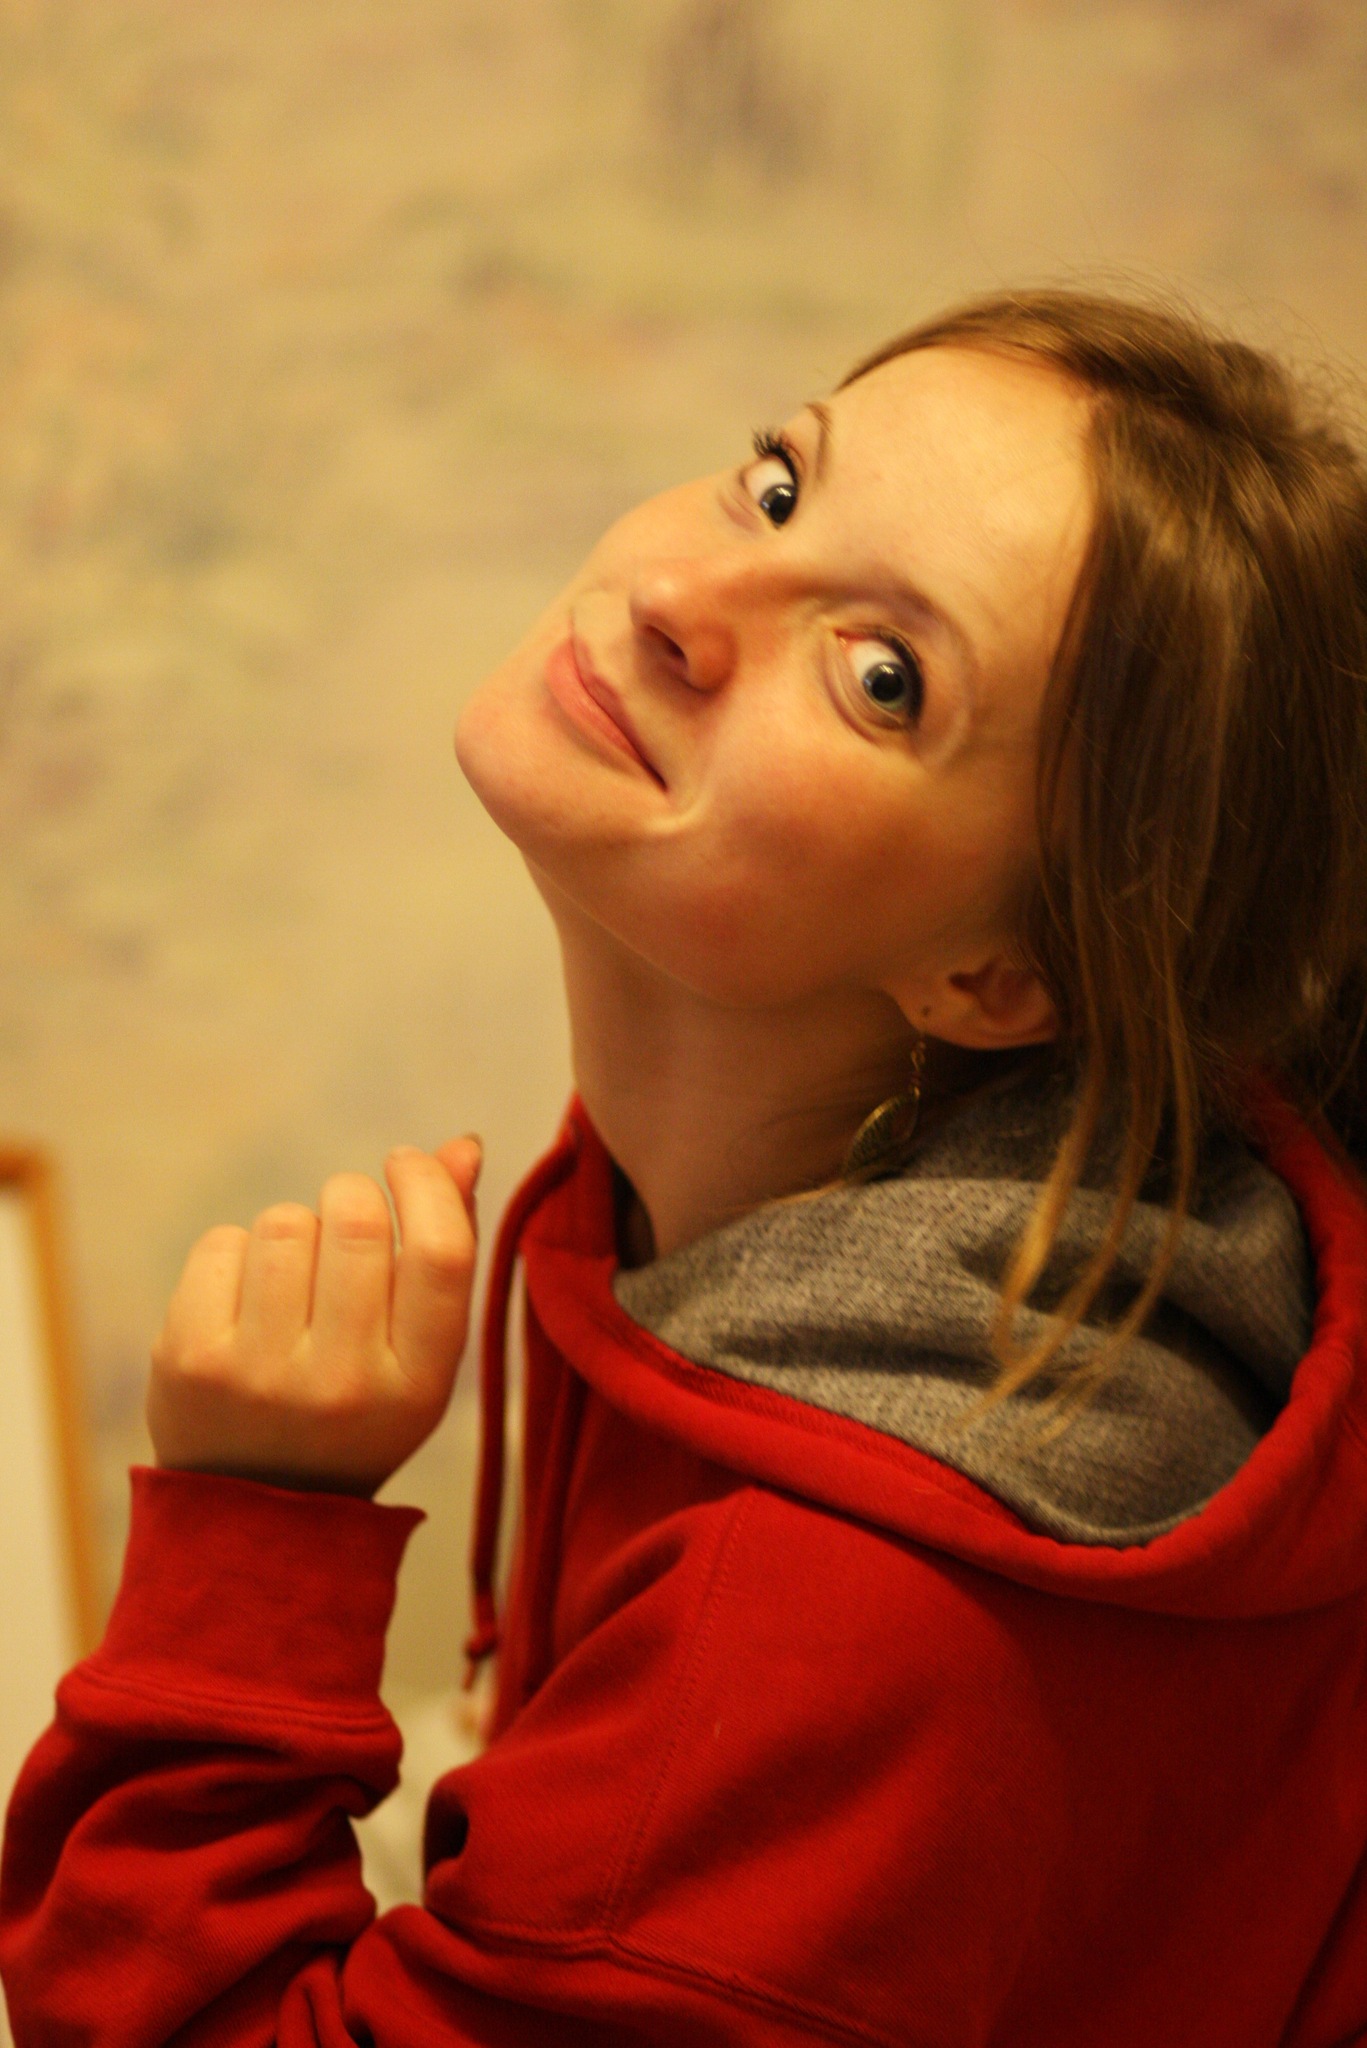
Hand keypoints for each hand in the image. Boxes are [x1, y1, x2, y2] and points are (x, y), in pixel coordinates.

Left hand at [147, 1139, 481, 1497]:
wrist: (253, 1513)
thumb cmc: (358, 1409)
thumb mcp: (422, 1353)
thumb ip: (448, 1248)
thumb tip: (461, 1146)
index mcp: (418, 1385)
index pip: (440, 1252)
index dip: (426, 1185)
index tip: (408, 1163)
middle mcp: (342, 1385)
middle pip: (357, 1221)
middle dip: (352, 1198)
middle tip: (346, 1224)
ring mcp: (259, 1375)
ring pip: (287, 1222)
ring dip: (295, 1229)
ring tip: (294, 1280)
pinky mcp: (190, 1360)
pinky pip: (224, 1242)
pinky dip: (237, 1253)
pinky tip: (244, 1301)